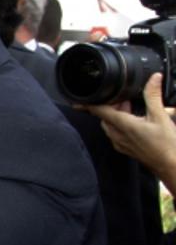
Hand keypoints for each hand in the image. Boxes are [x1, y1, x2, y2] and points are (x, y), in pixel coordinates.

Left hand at [86, 73, 175, 187]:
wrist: (171, 166)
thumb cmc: (166, 145)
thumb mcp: (160, 116)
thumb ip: (153, 96)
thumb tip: (153, 78)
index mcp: (123, 125)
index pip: (99, 111)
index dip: (89, 104)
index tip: (78, 100)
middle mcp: (118, 135)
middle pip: (104, 117)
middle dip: (109, 106)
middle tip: (121, 98)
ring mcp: (121, 144)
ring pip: (110, 126)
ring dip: (115, 115)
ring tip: (129, 107)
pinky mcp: (126, 149)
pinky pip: (116, 134)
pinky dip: (120, 125)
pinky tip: (134, 121)